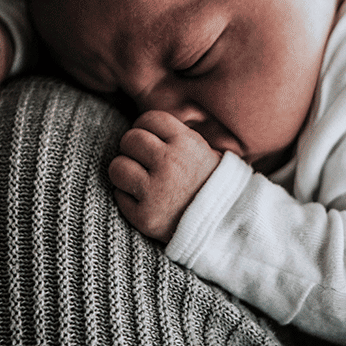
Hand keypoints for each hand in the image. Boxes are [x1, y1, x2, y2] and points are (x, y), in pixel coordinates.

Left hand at [109, 111, 220, 241]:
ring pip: (117, 167)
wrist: (227, 226)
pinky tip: (143, 201)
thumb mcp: (207, 152)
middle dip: (132, 148)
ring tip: (137, 179)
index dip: (145, 128)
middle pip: (130, 139)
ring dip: (124, 172)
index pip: (149, 119)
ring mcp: (156, 191)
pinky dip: (127, 198)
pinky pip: (119, 197)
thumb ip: (179, 138)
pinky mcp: (145, 216)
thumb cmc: (214, 186)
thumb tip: (149, 128)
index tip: (148, 139)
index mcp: (186, 143)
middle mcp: (169, 163)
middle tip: (141, 161)